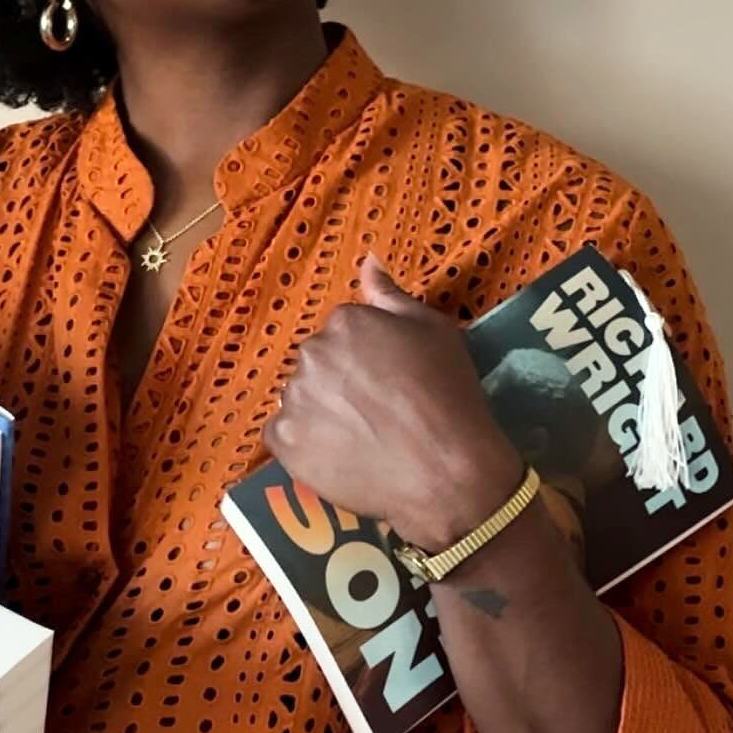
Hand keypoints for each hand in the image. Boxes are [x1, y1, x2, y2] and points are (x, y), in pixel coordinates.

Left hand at [263, 254, 522, 548]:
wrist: (445, 472)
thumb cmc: (449, 396)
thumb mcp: (434, 331)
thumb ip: (391, 295)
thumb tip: (367, 260)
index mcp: (344, 321)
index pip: (344, 333)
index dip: (369, 361)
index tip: (392, 383)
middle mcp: (311, 352)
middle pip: (319, 364)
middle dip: (341, 383)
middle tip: (377, 413)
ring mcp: (293, 398)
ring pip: (300, 398)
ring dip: (322, 412)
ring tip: (361, 438)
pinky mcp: (283, 441)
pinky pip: (285, 435)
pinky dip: (305, 444)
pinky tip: (339, 455)